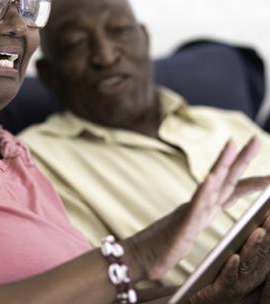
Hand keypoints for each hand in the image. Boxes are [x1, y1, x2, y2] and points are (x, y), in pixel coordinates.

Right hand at [125, 136, 261, 280]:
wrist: (138, 257)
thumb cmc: (161, 248)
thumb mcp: (187, 234)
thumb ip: (196, 221)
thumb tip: (201, 215)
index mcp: (202, 210)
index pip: (230, 193)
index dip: (249, 181)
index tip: (268, 173)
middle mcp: (198, 207)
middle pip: (223, 180)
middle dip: (240, 159)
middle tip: (256, 138)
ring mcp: (189, 214)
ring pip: (209, 186)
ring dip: (221, 164)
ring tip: (232, 144)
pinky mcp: (181, 227)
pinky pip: (194, 207)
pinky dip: (203, 190)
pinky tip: (211, 177)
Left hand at [189, 215, 269, 303]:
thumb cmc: (226, 283)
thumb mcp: (241, 263)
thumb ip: (252, 247)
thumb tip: (259, 224)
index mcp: (257, 266)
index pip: (267, 244)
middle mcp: (253, 275)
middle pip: (262, 251)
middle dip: (268, 233)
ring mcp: (240, 284)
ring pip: (248, 263)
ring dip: (253, 247)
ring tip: (258, 231)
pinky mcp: (223, 291)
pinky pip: (228, 279)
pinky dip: (231, 268)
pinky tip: (233, 257)